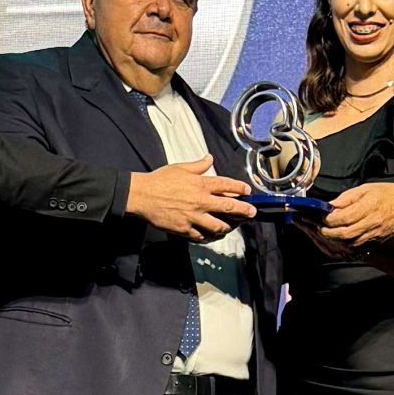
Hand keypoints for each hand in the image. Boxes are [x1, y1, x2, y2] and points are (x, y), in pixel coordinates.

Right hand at [127, 156, 252, 238]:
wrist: (142, 195)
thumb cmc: (159, 180)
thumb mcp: (180, 168)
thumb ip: (198, 165)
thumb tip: (209, 158)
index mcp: (201, 184)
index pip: (227, 185)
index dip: (240, 188)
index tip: (247, 191)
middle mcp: (200, 201)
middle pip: (229, 207)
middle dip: (244, 211)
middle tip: (251, 213)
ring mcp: (193, 216)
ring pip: (218, 225)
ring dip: (227, 227)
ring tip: (231, 227)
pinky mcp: (184, 228)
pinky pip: (200, 235)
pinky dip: (207, 235)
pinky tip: (210, 234)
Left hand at [319, 181, 393, 247]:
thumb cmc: (392, 194)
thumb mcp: (369, 188)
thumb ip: (348, 197)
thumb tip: (330, 205)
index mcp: (369, 207)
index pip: (342, 217)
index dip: (328, 219)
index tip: (319, 215)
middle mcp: (372, 223)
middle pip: (343, 234)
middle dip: (326, 232)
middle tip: (317, 227)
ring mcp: (375, 235)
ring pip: (348, 243)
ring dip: (333, 240)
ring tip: (324, 232)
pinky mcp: (376, 241)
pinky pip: (357, 246)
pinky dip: (344, 244)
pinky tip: (337, 238)